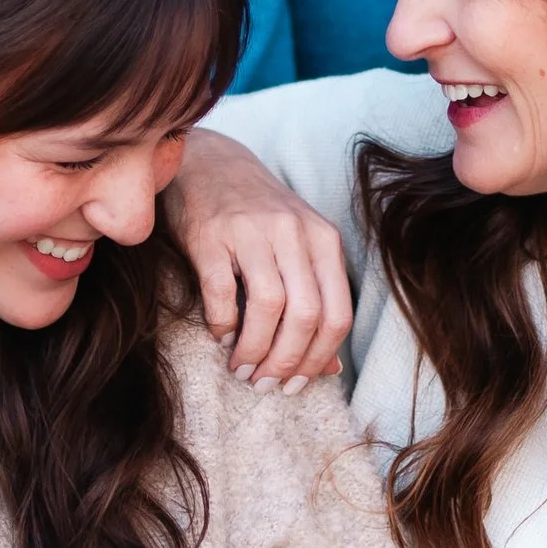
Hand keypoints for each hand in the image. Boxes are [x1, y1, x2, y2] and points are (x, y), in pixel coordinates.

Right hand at [166, 131, 350, 391]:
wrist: (208, 163)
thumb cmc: (258, 216)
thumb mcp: (298, 250)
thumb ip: (316, 302)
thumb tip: (328, 369)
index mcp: (323, 239)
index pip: (337, 314)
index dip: (319, 358)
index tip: (297, 384)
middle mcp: (294, 232)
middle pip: (306, 315)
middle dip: (287, 362)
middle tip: (265, 384)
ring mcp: (252, 232)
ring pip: (269, 307)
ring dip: (255, 351)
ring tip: (242, 369)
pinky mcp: (210, 235)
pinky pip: (222, 293)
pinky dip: (223, 326)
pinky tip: (221, 337)